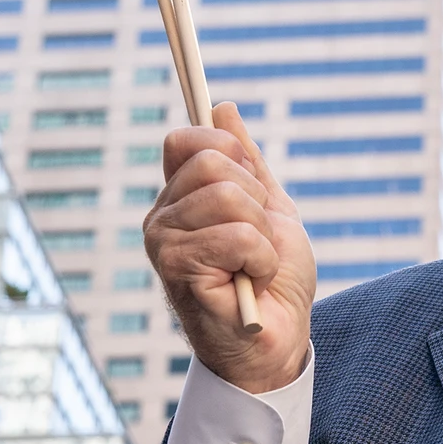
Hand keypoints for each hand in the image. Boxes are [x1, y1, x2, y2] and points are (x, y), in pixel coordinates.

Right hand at [145, 102, 315, 393]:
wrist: (280, 336)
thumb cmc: (276, 279)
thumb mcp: (272, 208)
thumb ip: (247, 161)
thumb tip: (222, 107)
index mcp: (181, 197)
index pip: (187, 139)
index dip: (228, 152)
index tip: (253, 188)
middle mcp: (162, 216)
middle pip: (212, 162)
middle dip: (256, 199)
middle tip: (258, 238)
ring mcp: (164, 242)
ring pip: (228, 196)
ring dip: (262, 234)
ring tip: (255, 264)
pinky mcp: (176, 269)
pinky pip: (237, 236)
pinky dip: (262, 259)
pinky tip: (252, 282)